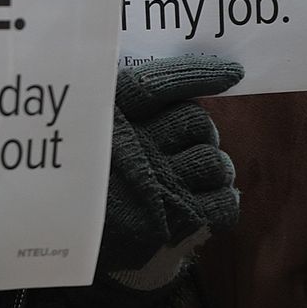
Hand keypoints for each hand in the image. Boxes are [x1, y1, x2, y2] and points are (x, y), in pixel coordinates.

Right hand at [97, 55, 242, 291]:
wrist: (72, 235)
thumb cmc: (90, 173)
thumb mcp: (91, 126)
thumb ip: (126, 100)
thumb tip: (184, 80)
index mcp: (111, 117)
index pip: (158, 83)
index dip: (197, 74)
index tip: (233, 73)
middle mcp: (135, 146)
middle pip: (197, 122)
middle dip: (205, 133)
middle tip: (193, 144)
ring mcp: (156, 184)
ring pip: (214, 162)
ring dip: (216, 169)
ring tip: (200, 176)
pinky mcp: (171, 221)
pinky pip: (222, 203)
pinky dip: (224, 200)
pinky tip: (211, 199)